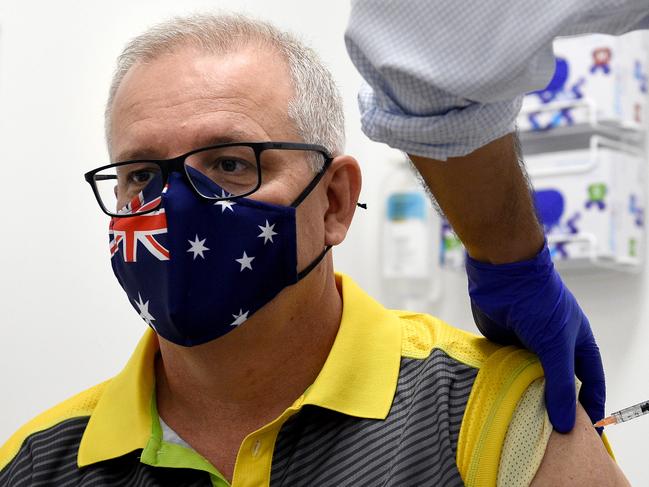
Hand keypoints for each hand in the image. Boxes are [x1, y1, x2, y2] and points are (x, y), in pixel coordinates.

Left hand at [465, 242, 604, 432]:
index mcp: (577, 343)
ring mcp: (529, 345)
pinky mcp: (505, 344)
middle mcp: (554, 346)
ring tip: (526, 426)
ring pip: (531, 379)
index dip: (591, 404)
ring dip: (529, 397)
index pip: (590, 381)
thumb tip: (567, 424)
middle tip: (552, 436)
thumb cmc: (539, 304)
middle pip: (559, 383)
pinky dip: (507, 385)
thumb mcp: (556, 346)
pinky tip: (504, 404)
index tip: (590, 432)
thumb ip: (559, 384)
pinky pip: (508, 370)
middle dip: (556, 405)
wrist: (504, 277)